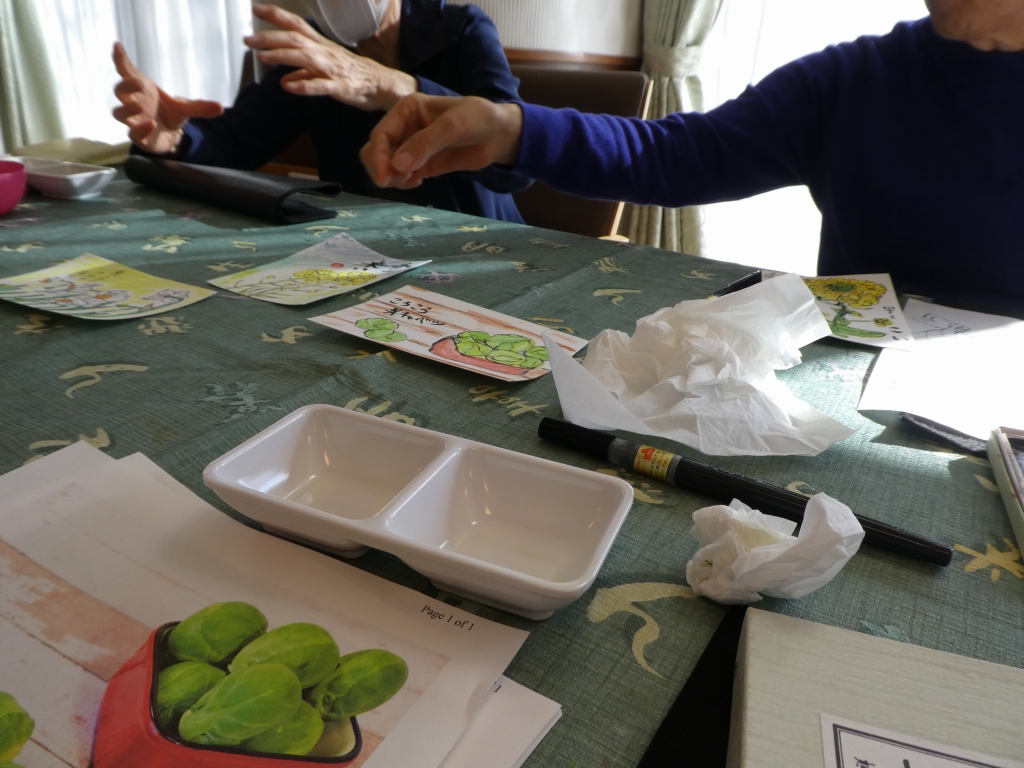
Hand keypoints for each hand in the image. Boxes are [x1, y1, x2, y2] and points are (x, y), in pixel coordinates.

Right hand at [111, 42, 223, 154]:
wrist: (173, 136)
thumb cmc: (172, 115)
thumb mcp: (187, 108)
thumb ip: (200, 107)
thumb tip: (220, 107)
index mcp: (143, 90)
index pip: (127, 72)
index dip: (120, 59)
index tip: (117, 46)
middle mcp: (135, 103)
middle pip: (120, 91)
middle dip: (126, 86)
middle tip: (142, 85)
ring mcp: (134, 120)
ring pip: (118, 113)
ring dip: (127, 108)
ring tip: (140, 106)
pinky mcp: (139, 136)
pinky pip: (132, 134)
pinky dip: (139, 129)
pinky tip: (151, 124)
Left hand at [248, 4, 416, 111]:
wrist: (383, 85)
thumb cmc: (354, 75)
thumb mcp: (326, 69)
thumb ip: (304, 73)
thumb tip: (284, 80)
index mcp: (321, 45)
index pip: (296, 24)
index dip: (276, 15)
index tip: (256, 8)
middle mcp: (325, 52)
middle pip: (295, 40)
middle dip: (270, 37)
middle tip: (249, 39)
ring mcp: (332, 69)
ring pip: (304, 58)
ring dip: (282, 56)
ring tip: (263, 57)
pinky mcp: (340, 87)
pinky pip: (321, 86)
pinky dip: (304, 85)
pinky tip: (289, 87)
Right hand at [360, 94, 522, 188]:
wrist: (498, 134)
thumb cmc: (478, 119)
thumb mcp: (453, 127)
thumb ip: (425, 144)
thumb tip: (398, 166)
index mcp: (406, 109)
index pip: (380, 134)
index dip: (378, 157)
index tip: (384, 178)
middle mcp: (404, 126)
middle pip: (376, 151)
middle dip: (381, 168)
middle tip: (399, 182)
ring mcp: (411, 146)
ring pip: (385, 165)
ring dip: (391, 178)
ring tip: (412, 181)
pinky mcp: (420, 163)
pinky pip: (400, 175)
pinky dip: (402, 182)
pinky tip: (418, 182)